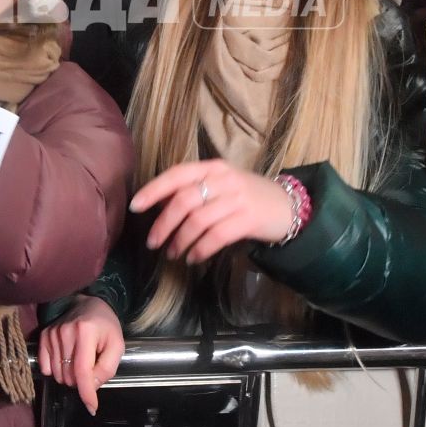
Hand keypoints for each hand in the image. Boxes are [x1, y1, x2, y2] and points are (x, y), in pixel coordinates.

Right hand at [37, 295, 124, 414]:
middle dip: (81, 381)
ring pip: (58, 374)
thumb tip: (91, 387)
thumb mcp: (117, 346)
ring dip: (69, 376)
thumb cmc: (106, 326)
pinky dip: (56, 370)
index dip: (87, 393)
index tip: (91, 407)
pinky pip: (46, 367)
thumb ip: (107, 368)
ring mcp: (52, 334)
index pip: (82, 370)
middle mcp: (65, 332)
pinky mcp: (44, 336)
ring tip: (79, 360)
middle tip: (90, 367)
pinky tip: (66, 359)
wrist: (89, 304)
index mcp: (86, 333)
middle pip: (69, 376)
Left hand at [130, 159, 292, 263]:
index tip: (135, 207)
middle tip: (153, 243)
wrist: (290, 207)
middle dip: (163, 224)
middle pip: (184, 201)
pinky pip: (216, 236)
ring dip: (180, 240)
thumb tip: (160, 206)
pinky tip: (193, 258)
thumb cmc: (248, 197)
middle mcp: (224, 180)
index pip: (177, 174)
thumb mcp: (221, 186)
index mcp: (213, 168)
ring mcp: (237, 198)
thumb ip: (194, 191)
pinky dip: (200, 249)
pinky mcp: (249, 219)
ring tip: (172, 254)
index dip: (154, 190)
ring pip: (198, 220)